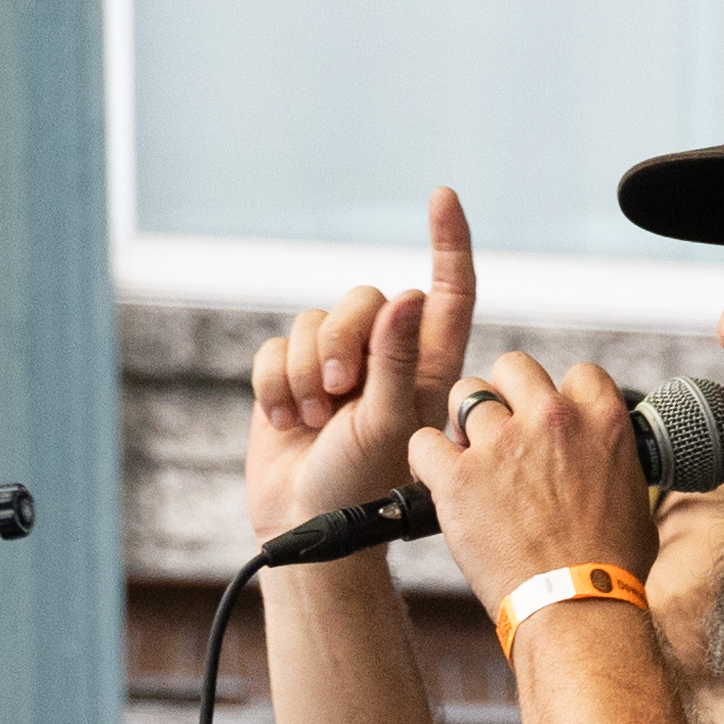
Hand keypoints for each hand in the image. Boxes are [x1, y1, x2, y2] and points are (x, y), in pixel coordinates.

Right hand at [244, 188, 482, 537]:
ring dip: (305, 374)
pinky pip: (274, 348)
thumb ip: (398, 360)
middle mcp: (384, 355)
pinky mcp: (290, 375)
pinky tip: (286, 423)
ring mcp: (335, 364)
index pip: (448, 290)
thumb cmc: (361, 486)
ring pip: (312, 322)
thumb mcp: (389, 424)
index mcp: (429, 365)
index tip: (441, 197)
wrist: (304, 526)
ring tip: (315, 422)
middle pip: (362, 300)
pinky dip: (274, 386)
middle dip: (341, 343)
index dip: (448, 242)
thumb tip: (410, 296)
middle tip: (339, 397)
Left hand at [406, 349, 654, 599]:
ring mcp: (502, 445)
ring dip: (465, 423)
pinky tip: (441, 481)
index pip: (577, 373)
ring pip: (464, 394)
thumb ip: (613, 461)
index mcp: (602, 420)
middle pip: (513, 367)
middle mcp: (552, 420)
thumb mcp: (635, 497)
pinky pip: (424, 441)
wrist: (578, 608)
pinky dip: (428, 460)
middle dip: (505, 395)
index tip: (551, 422)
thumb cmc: (612, 567)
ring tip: (471, 458)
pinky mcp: (459, 477)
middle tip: (504, 432)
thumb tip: (604, 462)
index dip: (560, 396)